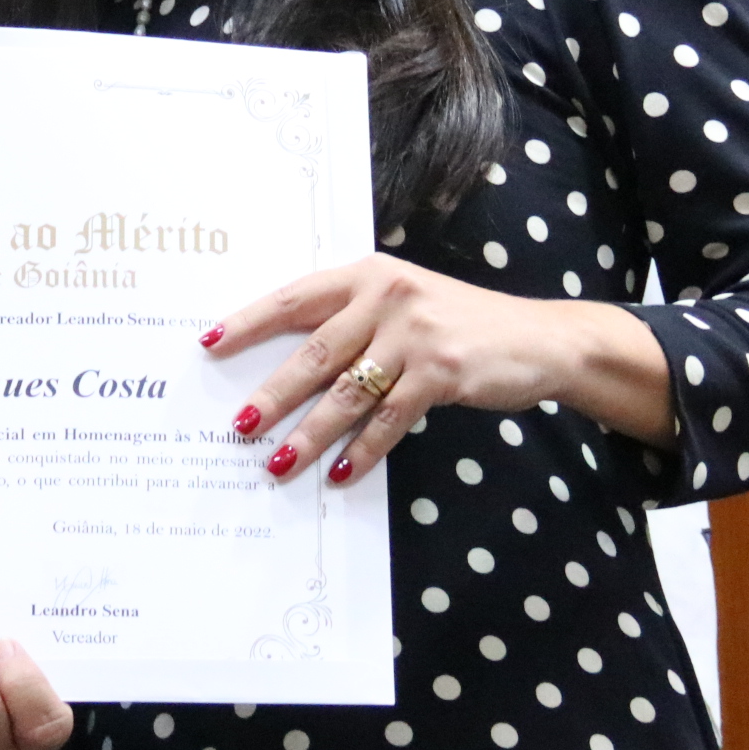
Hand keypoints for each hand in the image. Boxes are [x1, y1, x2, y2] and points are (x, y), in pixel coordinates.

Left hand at [207, 256, 672, 486]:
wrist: (538, 339)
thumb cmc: (459, 324)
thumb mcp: (403, 304)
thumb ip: (354, 321)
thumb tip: (289, 370)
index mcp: (367, 275)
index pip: (294, 298)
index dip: (249, 323)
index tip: (209, 345)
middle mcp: (386, 297)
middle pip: (312, 353)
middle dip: (272, 396)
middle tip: (239, 427)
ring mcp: (414, 334)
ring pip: (345, 393)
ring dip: (310, 433)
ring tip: (279, 462)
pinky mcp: (441, 372)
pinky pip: (388, 420)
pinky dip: (362, 451)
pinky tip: (342, 474)